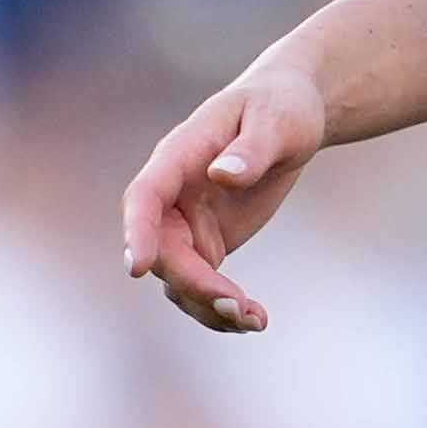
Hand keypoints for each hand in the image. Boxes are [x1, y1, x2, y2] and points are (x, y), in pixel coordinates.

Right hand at [116, 53, 330, 334]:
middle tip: (240, 308)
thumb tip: (223, 174)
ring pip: (179, 278)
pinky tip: (256, 320)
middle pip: (163, 250)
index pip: (145, 196)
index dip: (136, 231)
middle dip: (195, 285)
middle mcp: (173, 194)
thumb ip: (252, 149)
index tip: (136, 268)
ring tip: (255, 320)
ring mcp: (187, 223)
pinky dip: (222, 309)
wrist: (290, 117)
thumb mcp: (276, 121)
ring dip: (208, 307)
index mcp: (179, 156)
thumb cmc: (280, 107)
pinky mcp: (207, 244)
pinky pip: (201, 286)